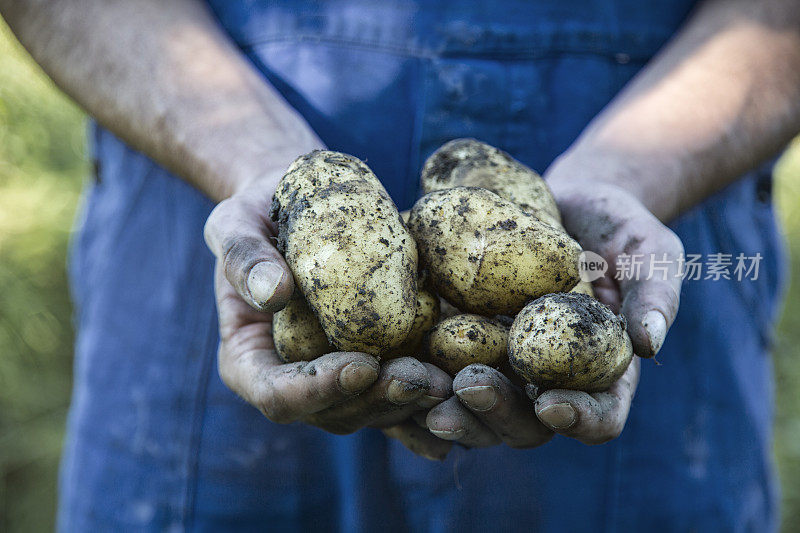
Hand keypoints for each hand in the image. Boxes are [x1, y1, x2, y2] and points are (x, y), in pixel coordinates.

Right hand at [204, 173, 450, 458]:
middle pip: (332, 412)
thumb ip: (244, 259)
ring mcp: (333, 377)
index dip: (318, 390)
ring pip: (371, 409)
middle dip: (377, 401)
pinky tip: (459, 388)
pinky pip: (396, 389)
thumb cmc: (254, 215)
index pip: (276, 395)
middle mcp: (293, 380)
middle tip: (419, 379)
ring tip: (447, 381)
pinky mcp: (369, 363)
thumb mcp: (234, 226)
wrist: (291, 205)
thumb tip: (273, 291)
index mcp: (249, 361)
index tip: (360, 366)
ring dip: (410, 401)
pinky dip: (426, 393)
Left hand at [427, 179, 681, 446]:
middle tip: (471, 388)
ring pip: (476, 410)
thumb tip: (650, 344)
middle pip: (526, 424)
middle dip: (498, 414)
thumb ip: (655, 294)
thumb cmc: (617, 228)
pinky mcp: (464, 344)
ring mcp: (504, 367)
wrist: (565, 201)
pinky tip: (392, 366)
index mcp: (601, 374)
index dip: (579, 420)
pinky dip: (419, 379)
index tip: (552, 404)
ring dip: (451, 407)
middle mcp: (548, 381)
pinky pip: (441, 373)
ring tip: (423, 389)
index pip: (599, 417)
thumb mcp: (649, 251)